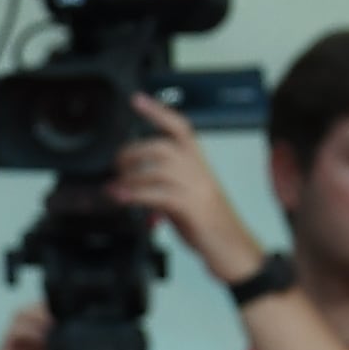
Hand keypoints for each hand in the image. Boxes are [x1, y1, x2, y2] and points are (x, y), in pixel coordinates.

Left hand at [110, 97, 269, 286]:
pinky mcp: (191, 207)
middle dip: (132, 152)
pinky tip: (121, 197)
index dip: (158, 111)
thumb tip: (133, 188)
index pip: (180, 127)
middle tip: (116, 166)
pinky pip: (159, 194)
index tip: (137, 99)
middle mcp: (199, 170)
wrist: (234, 250)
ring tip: (114, 186)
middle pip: (162, 146)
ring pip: (158, 168)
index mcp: (198, 164)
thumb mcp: (183, 200)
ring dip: (130, 176)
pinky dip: (135, 194)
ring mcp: (197, 188)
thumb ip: (162, 189)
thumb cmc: (210, 225)